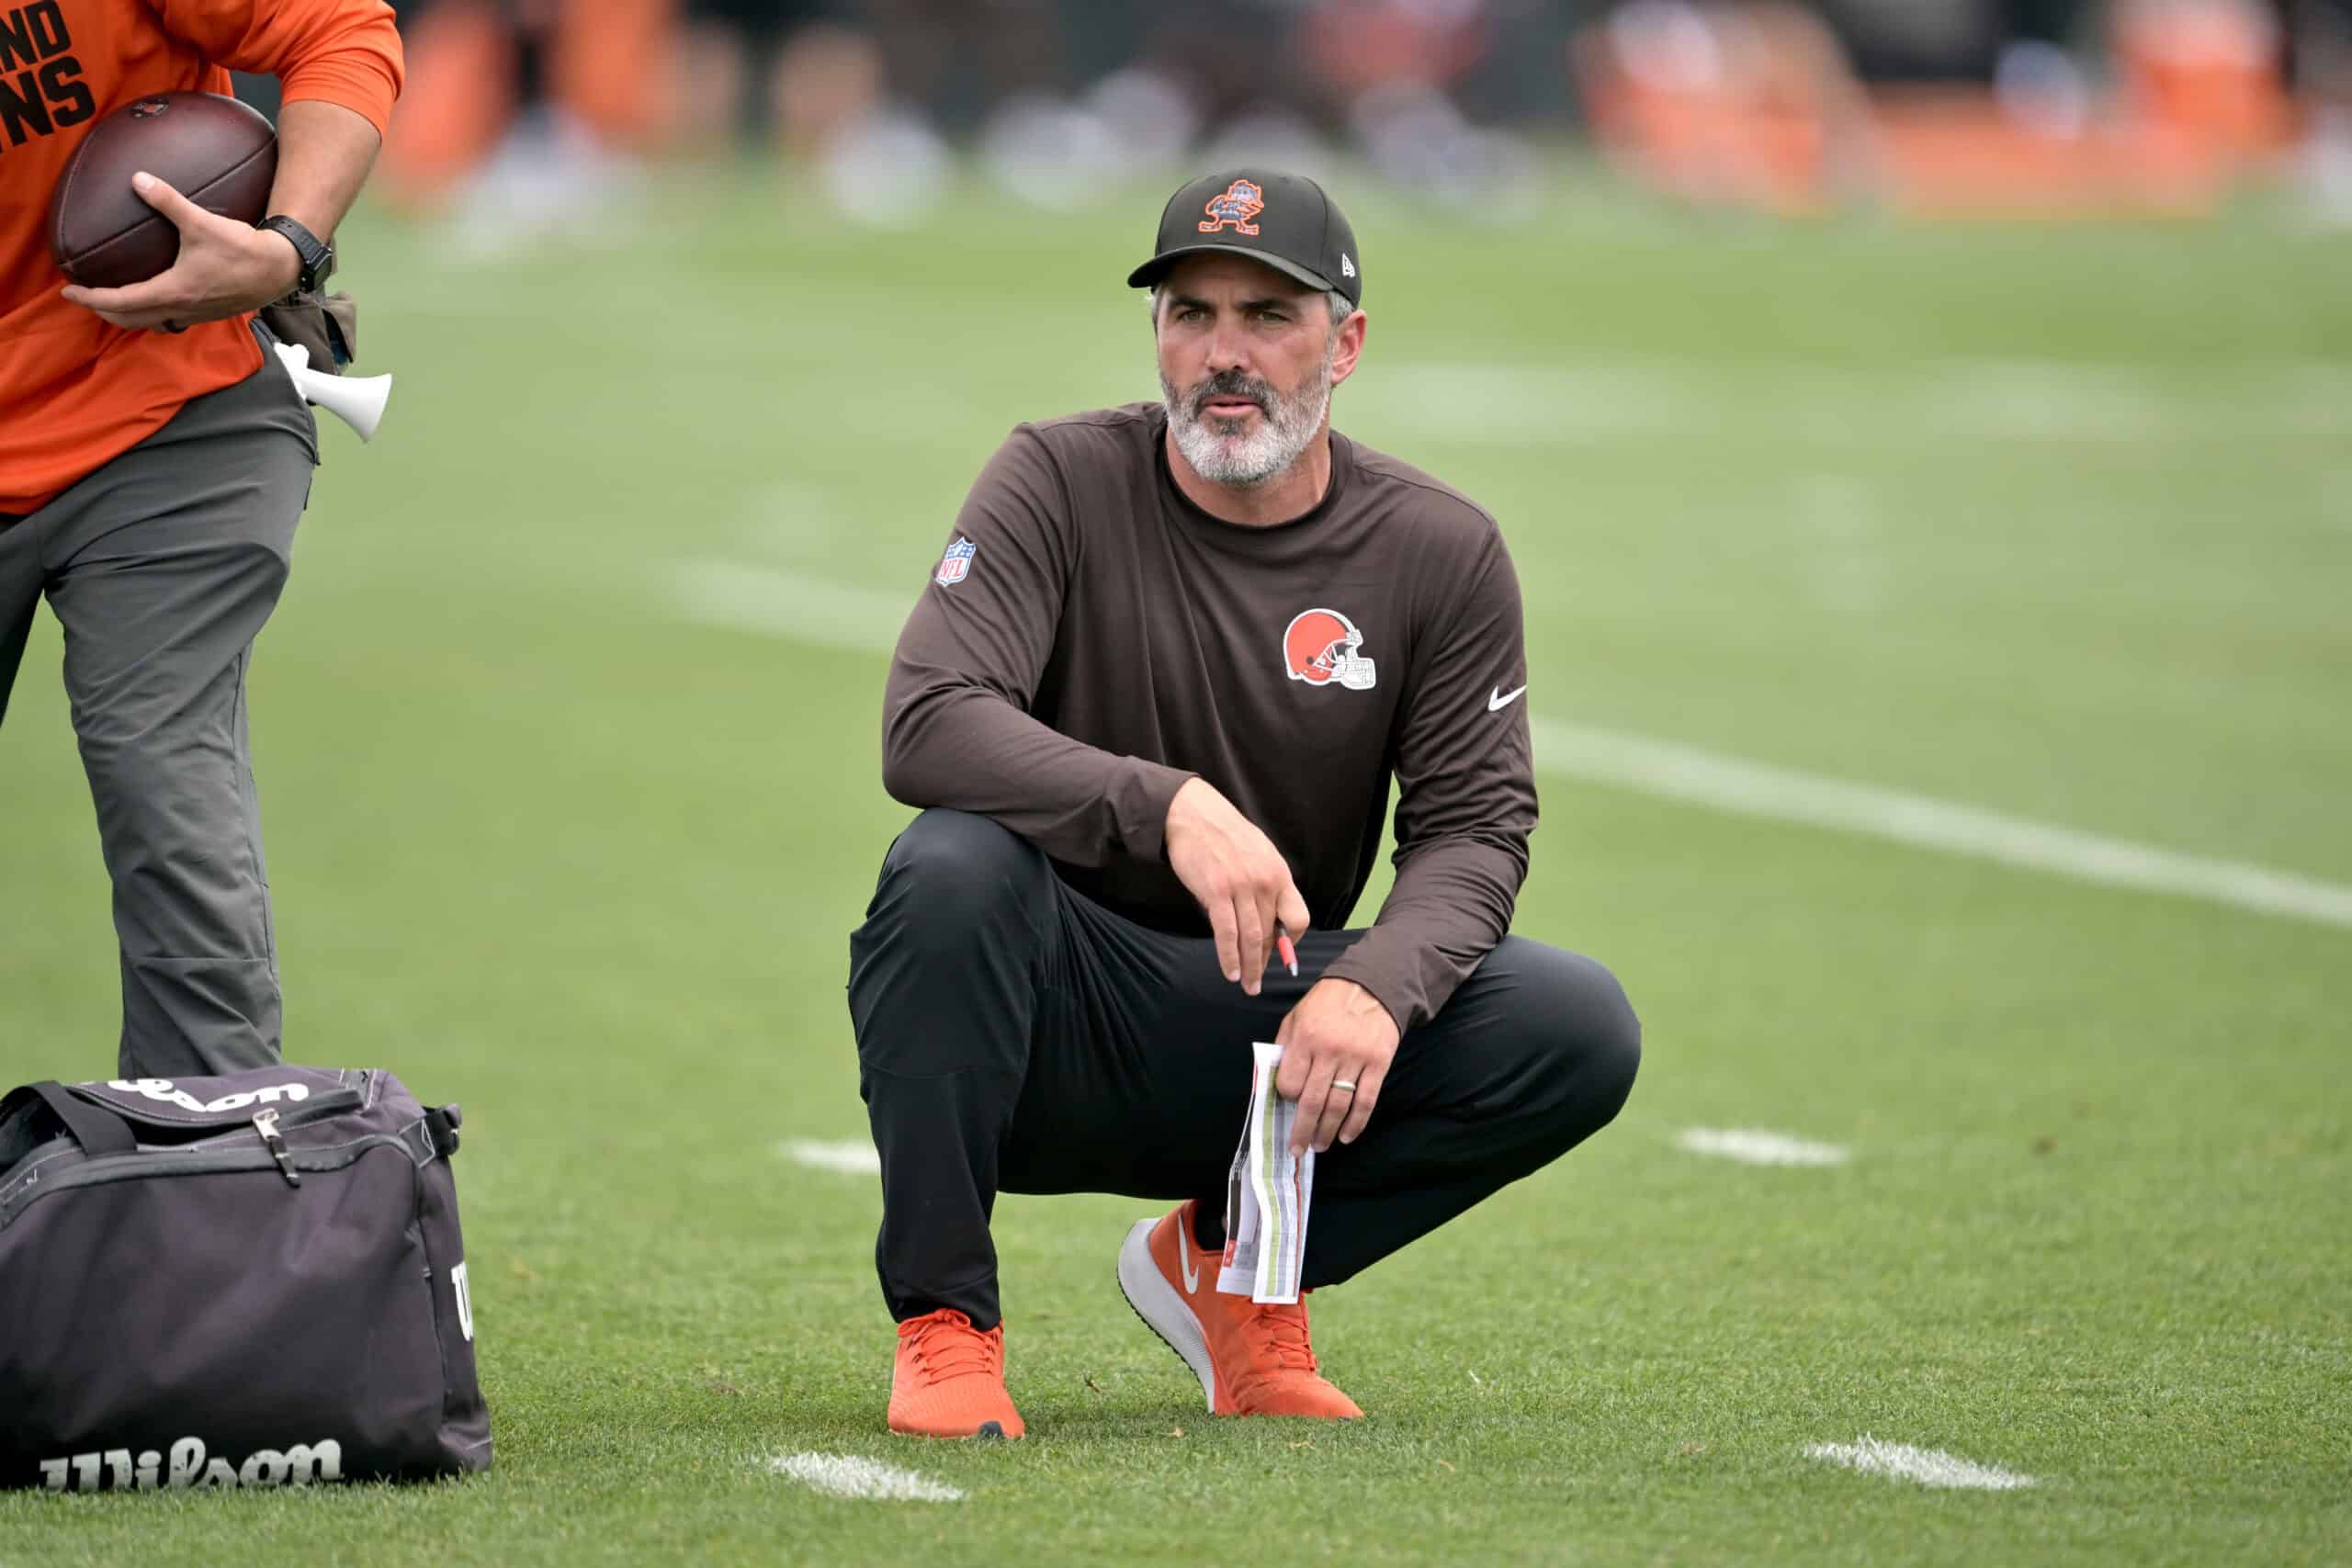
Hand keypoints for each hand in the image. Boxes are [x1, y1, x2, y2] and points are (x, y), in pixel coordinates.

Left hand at [59, 172, 301, 332]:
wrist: (279, 269)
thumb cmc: (242, 249)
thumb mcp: (201, 222)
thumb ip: (167, 200)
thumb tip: (137, 179)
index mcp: (173, 291)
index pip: (120, 301)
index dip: (90, 298)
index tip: (69, 290)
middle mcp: (180, 309)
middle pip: (130, 319)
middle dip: (103, 311)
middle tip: (85, 297)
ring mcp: (195, 314)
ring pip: (150, 323)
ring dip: (128, 316)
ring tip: (114, 302)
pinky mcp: (208, 313)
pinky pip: (169, 320)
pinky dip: (152, 314)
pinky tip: (154, 301)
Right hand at [1164, 777, 1309, 995]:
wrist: (1192, 814)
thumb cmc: (1224, 834)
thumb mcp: (1258, 853)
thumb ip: (1266, 883)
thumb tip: (1269, 918)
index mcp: (1279, 873)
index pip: (1298, 917)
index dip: (1291, 942)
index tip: (1281, 955)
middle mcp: (1265, 882)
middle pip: (1272, 933)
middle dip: (1265, 962)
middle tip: (1258, 982)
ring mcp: (1241, 887)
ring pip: (1251, 938)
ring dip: (1250, 967)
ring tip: (1247, 985)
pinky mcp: (1216, 892)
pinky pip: (1226, 933)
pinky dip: (1229, 957)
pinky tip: (1230, 971)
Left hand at [1275, 977, 1399, 1153]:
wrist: (1371, 986)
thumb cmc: (1327, 1004)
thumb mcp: (1296, 1017)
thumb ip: (1285, 1048)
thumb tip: (1274, 1083)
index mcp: (1304, 1038)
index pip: (1289, 1083)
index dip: (1286, 1098)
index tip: (1288, 1103)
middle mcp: (1328, 1051)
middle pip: (1312, 1102)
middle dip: (1303, 1130)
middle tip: (1298, 1149)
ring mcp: (1355, 1058)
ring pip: (1338, 1106)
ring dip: (1327, 1132)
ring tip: (1320, 1145)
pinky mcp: (1378, 1063)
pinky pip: (1366, 1101)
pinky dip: (1356, 1123)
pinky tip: (1346, 1136)